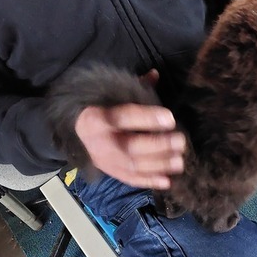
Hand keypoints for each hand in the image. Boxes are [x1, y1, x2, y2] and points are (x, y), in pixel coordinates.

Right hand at [75, 70, 185, 187]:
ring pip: (133, 165)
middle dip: (158, 145)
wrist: (76, 134)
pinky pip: (130, 180)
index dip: (147, 118)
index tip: (170, 118)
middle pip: (130, 146)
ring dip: (159, 165)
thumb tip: (156, 74)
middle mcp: (100, 142)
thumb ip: (134, 88)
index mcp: (98, 118)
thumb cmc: (99, 111)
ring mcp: (105, 160)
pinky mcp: (111, 173)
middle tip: (181, 141)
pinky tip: (168, 181)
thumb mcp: (110, 98)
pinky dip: (149, 181)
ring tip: (180, 161)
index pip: (123, 117)